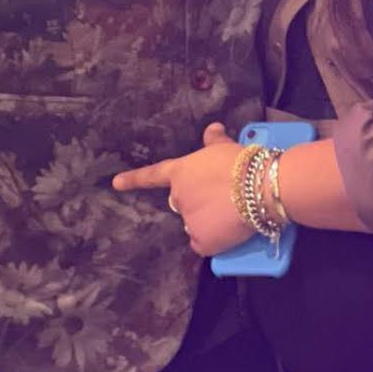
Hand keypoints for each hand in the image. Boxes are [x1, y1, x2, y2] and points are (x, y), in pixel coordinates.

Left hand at [112, 124, 252, 256]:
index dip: (134, 180)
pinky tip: (228, 230)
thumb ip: (214, 140)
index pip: (153, 176)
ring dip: (207, 221)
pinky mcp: (201, 240)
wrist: (256, 186)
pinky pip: (204, 243)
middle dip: (198, 202)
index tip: (115, 183)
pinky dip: (214, 240)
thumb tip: (212, 128)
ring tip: (230, 213)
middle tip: (221, 199)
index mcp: (180, 172)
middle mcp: (178, 196)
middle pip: (183, 203)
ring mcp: (187, 220)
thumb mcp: (225, 147)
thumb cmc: (239, 162)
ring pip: (195, 224)